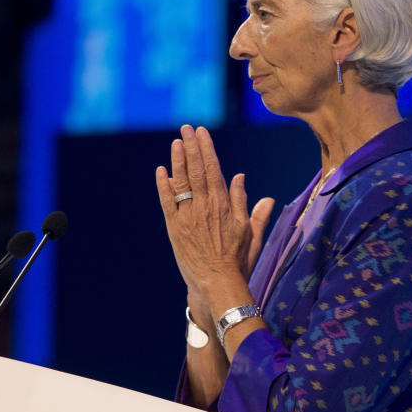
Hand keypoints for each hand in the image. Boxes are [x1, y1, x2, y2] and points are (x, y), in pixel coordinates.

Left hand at [155, 126, 273, 305]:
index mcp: (224, 206)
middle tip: (186, 128)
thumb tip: (242, 178)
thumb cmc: (238, 259)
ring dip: (178, 161)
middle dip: (191, 147)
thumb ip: (248, 204)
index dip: (207, 149)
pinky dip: (163, 186)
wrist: (218, 282)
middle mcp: (205, 208)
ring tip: (176, 142)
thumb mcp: (250, 231)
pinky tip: (161, 171)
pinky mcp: (175, 229)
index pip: (214, 170)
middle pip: (196, 171)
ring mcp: (188, 217)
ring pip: (181, 183)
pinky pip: (167, 203)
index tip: (202, 133)